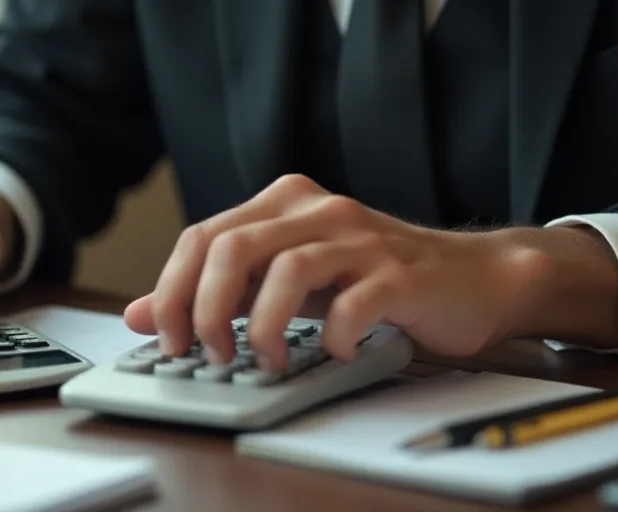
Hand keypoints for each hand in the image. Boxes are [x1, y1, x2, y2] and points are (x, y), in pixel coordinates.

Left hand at [122, 174, 554, 369]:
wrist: (473, 277)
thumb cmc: (374, 279)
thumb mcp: (288, 279)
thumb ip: (220, 289)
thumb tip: (144, 312)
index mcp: (284, 204)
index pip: (203, 236)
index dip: (172, 290)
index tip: (167, 337)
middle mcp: (318, 211)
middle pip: (233, 246)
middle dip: (205, 309)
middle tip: (207, 353)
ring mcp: (361, 239)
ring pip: (286, 271)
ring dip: (261, 327)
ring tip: (263, 359)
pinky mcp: (400, 274)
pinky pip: (352, 303)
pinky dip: (331, 335)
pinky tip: (331, 350)